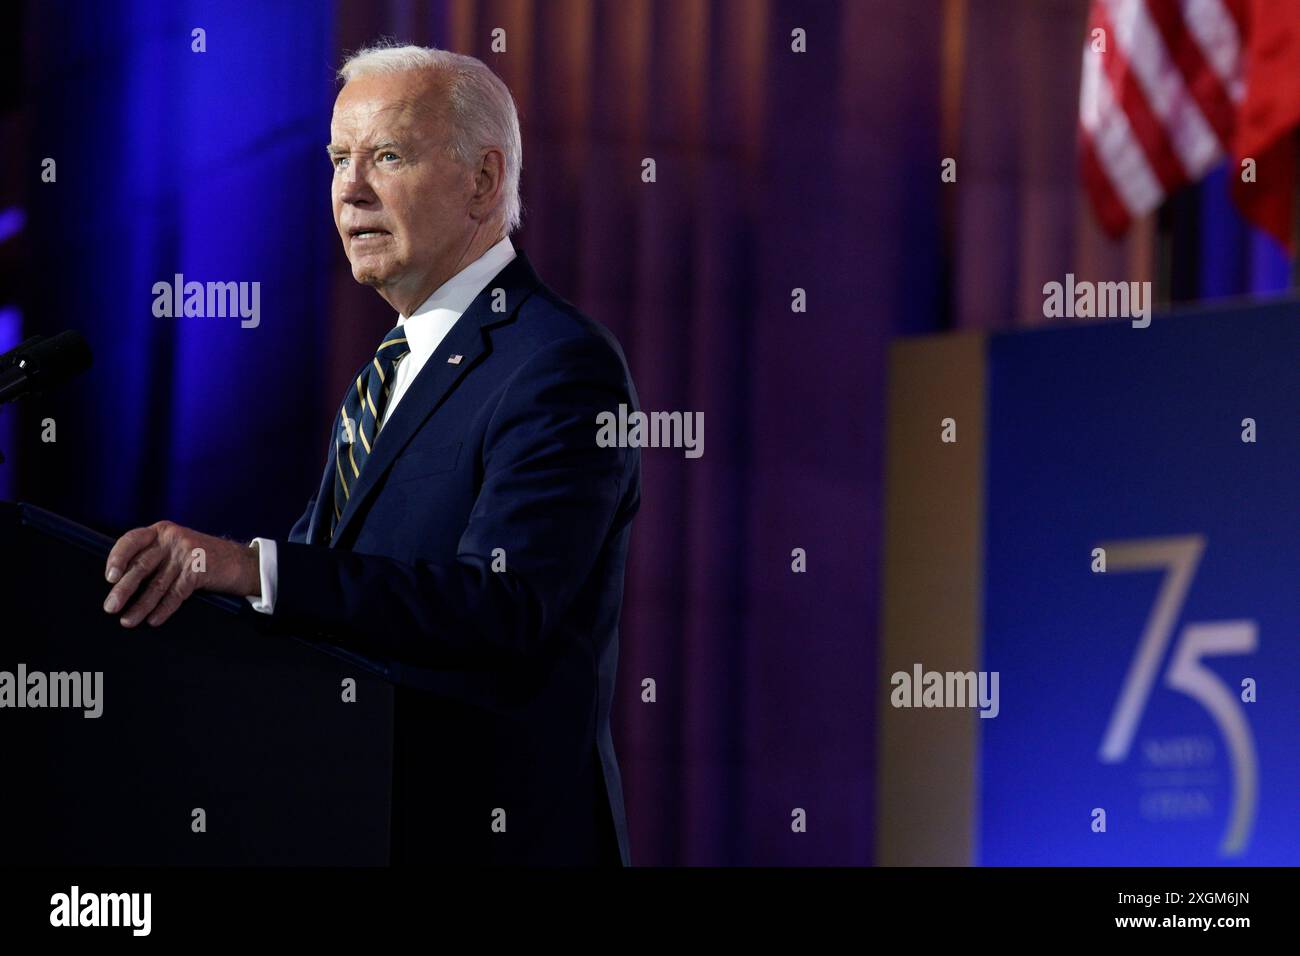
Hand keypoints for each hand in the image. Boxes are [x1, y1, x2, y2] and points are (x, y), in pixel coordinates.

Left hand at [103, 521, 260, 627]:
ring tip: (128, 620)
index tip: (109, 577)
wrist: (242, 563)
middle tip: (110, 607)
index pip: (131, 540)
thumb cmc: (201, 559)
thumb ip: (152, 556)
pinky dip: (163, 609)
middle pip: (141, 565)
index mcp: (161, 531)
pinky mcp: (199, 570)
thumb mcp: (175, 548)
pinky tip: (153, 620)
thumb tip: (119, 581)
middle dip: (124, 589)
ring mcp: (186, 554)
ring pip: (157, 584)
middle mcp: (172, 539)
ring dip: (141, 605)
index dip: (117, 558)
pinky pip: (176, 593)